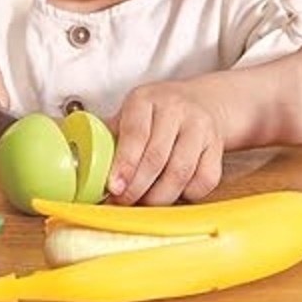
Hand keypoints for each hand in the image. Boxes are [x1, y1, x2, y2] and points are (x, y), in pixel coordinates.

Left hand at [107, 80, 223, 205]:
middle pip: (156, 158)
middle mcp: (175, 109)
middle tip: (123, 202)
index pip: (135, 134)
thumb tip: (83, 165)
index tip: (114, 187)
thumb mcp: (129, 114)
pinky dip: (187, 194)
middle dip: (137, 188)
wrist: (202, 102)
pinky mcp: (217, 146)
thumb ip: (109, 137)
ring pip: (180, 173)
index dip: (124, 164)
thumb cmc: (155, 115)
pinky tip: (173, 192)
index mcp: (146, 99)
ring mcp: (200, 127)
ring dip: (159, 196)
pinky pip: (204, 180)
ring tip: (144, 202)